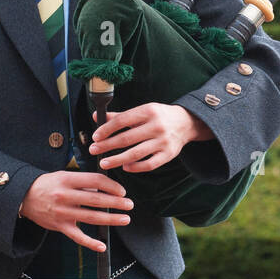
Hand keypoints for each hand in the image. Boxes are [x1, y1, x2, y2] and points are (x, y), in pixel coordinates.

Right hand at [19, 171, 133, 251]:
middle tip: (130, 204)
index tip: (122, 191)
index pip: (95, 181)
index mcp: (68, 180)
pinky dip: (90, 242)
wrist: (23, 196)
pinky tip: (102, 246)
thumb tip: (104, 188)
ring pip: (91, 217)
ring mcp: (62, 213)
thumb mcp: (64, 175)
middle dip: (116, 203)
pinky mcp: (59, 226)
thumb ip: (83, 182)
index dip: (112, 186)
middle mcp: (65, 196)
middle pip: (96, 200)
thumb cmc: (47, 184)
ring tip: (125, 219)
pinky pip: (77, 236)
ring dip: (110, 219)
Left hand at [88, 102, 211, 172]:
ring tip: (104, 163)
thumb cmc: (158, 116)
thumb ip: (120, 116)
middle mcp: (156, 126)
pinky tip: (125, 167)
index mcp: (148, 111)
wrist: (186, 123)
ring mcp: (163, 141)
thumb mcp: (142, 111)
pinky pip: (149, 164)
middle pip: (127, 138)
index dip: (107, 129)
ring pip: (136, 153)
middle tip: (93, 150)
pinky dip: (136, 167)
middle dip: (107, 145)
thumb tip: (96, 117)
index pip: (123, 120)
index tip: (95, 136)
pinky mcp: (168, 155)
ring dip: (117, 159)